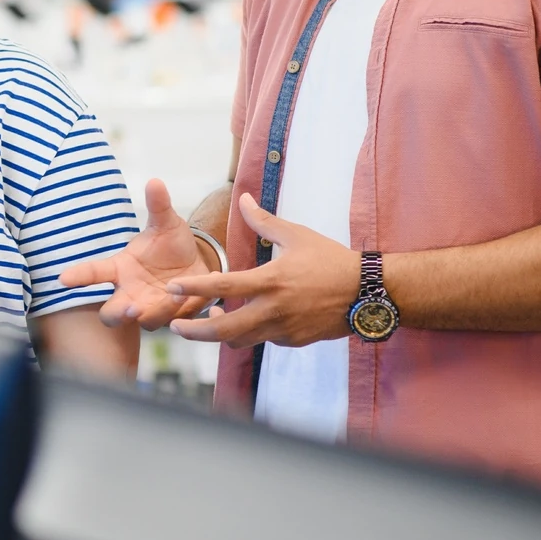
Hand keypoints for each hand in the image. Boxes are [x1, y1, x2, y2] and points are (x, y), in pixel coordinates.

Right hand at [59, 179, 214, 329]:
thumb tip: (155, 181)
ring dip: (158, 311)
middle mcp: (130, 294)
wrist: (198, 264)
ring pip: (145, 321)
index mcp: (121, 268)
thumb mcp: (167, 223)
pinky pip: (172, 321)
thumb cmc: (171, 245)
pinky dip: (181, 311)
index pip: (94, 273)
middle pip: (110, 314)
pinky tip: (193, 295)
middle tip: (131, 308)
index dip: (78, 276)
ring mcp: (150, 308)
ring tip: (175, 293)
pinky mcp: (172, 317)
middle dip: (117, 314)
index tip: (63, 278)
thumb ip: (159, 206)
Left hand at [167, 194, 359, 348]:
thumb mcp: (297, 235)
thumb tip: (242, 197)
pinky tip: (251, 318)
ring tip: (212, 319)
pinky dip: (251, 331)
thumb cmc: (331, 260)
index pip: (223, 286)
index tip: (172, 289)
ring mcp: (283, 330)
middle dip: (195, 332)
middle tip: (176, 327)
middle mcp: (274, 310)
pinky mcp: (293, 342)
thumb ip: (264, 221)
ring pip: (241, 340)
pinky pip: (263, 340)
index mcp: (271, 280)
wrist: (367, 292)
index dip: (194, 288)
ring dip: (221, 333)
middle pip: (224, 331)